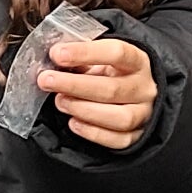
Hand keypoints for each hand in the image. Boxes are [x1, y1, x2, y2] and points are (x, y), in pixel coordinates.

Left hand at [38, 35, 158, 151]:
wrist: (133, 95)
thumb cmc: (111, 74)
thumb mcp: (100, 59)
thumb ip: (81, 58)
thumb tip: (54, 58)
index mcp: (138, 61)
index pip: (117, 53)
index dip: (85, 53)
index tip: (57, 54)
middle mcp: (144, 88)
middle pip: (112, 89)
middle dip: (74, 85)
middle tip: (47, 81)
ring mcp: (143, 113)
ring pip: (119, 117)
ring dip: (83, 110)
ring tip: (60, 101)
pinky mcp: (137, 136)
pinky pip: (118, 140)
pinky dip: (92, 133)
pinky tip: (73, 122)